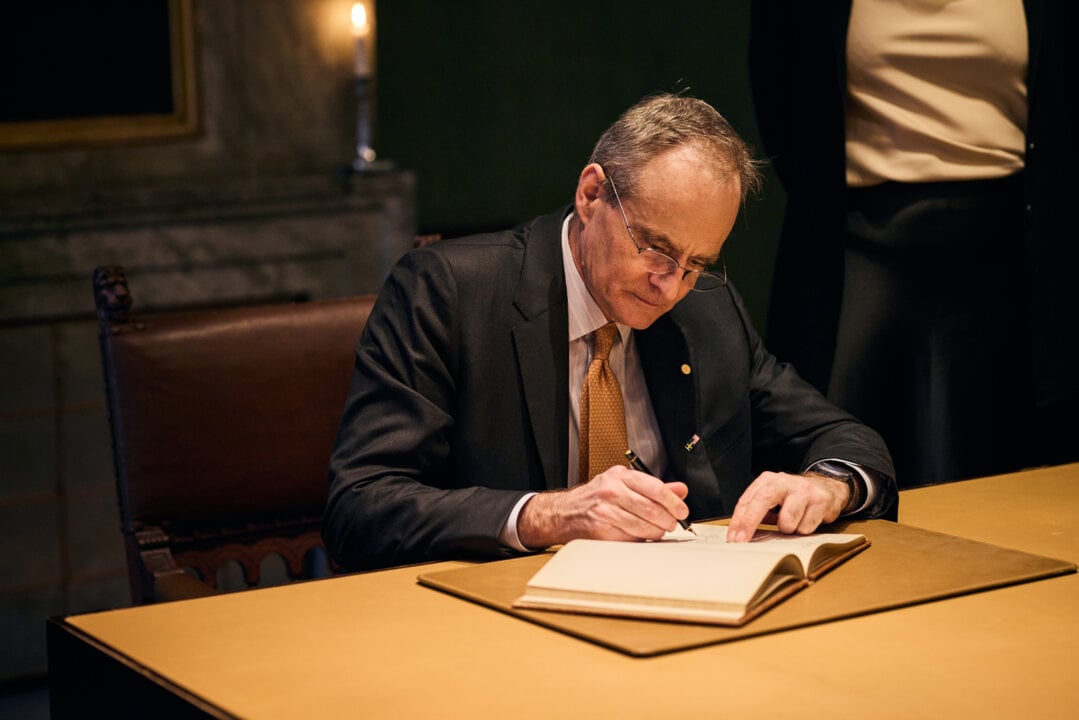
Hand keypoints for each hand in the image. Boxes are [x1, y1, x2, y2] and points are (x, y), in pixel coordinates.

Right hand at [516, 466, 689, 548]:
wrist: (565, 513)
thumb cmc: (597, 498)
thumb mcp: (623, 484)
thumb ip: (654, 488)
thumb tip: (681, 490)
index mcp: (620, 476)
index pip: (656, 488)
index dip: (673, 502)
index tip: (682, 512)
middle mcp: (612, 491)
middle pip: (652, 509)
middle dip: (668, 521)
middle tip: (672, 524)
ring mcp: (605, 511)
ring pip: (644, 526)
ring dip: (657, 532)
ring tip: (657, 531)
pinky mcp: (601, 530)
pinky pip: (631, 538)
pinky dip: (641, 539)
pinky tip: (641, 536)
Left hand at [726, 471, 848, 542]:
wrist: (827, 488)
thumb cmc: (795, 497)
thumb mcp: (774, 500)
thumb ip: (758, 512)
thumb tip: (742, 534)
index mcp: (768, 481)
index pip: (747, 500)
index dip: (738, 520)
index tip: (733, 538)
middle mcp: (784, 481)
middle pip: (762, 500)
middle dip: (749, 523)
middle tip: (742, 541)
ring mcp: (803, 489)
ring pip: (787, 520)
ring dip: (787, 530)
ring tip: (793, 523)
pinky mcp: (820, 500)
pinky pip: (805, 527)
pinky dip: (803, 530)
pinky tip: (806, 520)